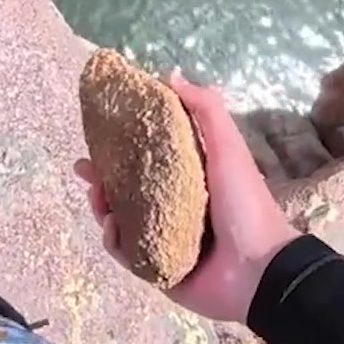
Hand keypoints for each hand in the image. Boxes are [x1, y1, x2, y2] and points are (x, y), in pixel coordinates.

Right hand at [75, 70, 299, 323]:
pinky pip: (125, 252)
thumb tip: (170, 74)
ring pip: (119, 218)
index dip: (121, 144)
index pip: (146, 157)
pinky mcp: (156, 267)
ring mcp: (162, 238)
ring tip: (99, 199)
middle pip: (125, 187)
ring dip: (102, 205)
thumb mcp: (227, 147)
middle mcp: (172, 206)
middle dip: (101, 176)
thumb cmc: (244, 202)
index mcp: (188, 178)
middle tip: (84, 168)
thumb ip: (204, 108)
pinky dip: (113, 240)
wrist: (258, 269)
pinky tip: (111, 226)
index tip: (100, 132)